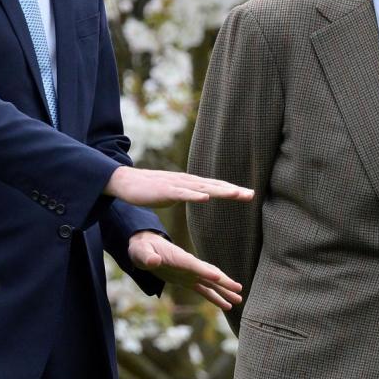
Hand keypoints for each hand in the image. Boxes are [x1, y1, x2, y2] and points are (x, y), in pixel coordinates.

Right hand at [105, 166, 253, 207]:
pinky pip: (182, 193)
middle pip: (214, 186)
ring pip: (202, 188)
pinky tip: (205, 197)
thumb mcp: (175, 192)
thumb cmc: (151, 189)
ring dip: (219, 190)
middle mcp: (187, 181)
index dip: (232, 190)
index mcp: (190, 184)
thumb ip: (189, 193)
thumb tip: (204, 195)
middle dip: (233, 190)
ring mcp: (176, 185)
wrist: (127, 182)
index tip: (250, 194)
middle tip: (251, 194)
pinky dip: (194, 195)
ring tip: (235, 194)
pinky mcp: (165, 190)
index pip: (216, 186)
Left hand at [128, 231, 244, 310]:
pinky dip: (216, 297)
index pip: (194, 265)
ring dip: (224, 291)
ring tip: (239, 300)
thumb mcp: (140, 252)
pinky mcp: (188, 280)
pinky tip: (226, 306)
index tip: (218, 278)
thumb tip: (153, 261)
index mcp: (179, 258)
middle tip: (239, 289)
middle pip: (210, 274)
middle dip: (224, 282)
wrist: (145, 247)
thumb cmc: (142, 249)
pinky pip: (205, 290)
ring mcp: (190, 273)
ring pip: (211, 283)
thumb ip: (147, 257)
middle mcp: (189, 266)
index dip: (205, 271)